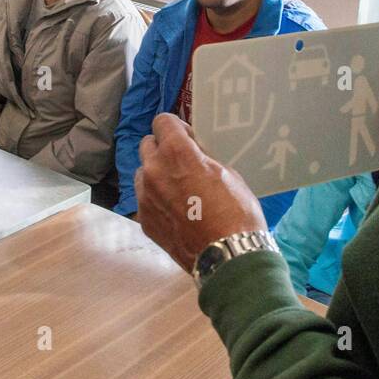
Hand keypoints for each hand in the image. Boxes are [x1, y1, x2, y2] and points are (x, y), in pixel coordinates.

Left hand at [135, 113, 266, 272]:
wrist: (228, 257)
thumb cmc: (236, 212)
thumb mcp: (227, 173)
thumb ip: (203, 158)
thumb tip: (193, 154)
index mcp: (176, 152)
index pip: (162, 121)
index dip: (176, 127)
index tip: (187, 138)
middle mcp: (153, 170)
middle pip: (147, 145)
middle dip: (162, 148)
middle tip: (182, 163)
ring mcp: (145, 197)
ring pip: (142, 172)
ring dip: (156, 174)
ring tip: (177, 189)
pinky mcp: (143, 219)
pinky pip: (145, 199)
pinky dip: (156, 199)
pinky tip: (175, 211)